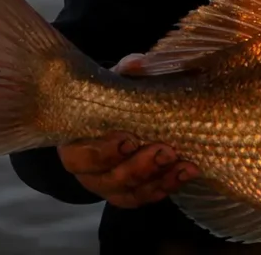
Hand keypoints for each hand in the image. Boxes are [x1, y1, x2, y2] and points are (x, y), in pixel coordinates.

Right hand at [59, 54, 198, 208]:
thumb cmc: (114, 96)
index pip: (81, 156)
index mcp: (75, 141)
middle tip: (165, 151)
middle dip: (139, 167)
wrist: (121, 112)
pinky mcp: (130, 192)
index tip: (130, 139)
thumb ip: (125, 72)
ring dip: (159, 179)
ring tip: (184, 164)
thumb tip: (137, 63)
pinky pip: (146, 197)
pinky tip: (186, 173)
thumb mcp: (116, 79)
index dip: (105, 152)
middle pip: (108, 179)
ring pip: (129, 192)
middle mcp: (87, 169)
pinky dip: (167, 186)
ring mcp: (108, 184)